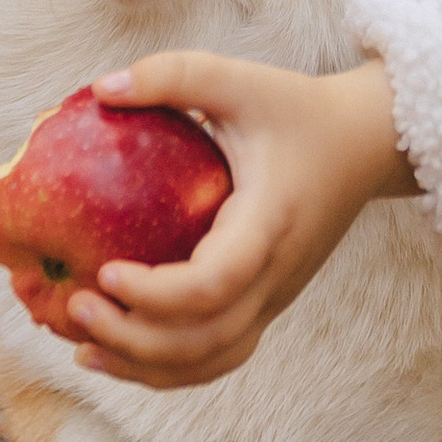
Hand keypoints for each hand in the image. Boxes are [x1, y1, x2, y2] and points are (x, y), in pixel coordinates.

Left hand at [66, 56, 413, 389]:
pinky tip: (118, 352)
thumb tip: (100, 88)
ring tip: (82, 348)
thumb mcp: (241, 80)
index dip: (156, 292)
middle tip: (74, 308)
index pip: (214, 282)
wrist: (367, 145)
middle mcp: (276, 273)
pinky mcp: (267, 304)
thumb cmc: (299, 110)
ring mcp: (275, 297)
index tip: (105, 271)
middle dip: (133, 337)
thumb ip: (175, 75)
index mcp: (269, 223)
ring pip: (210, 359)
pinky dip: (168, 366)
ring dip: (145, 365)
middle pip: (205, 339)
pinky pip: (218, 353)